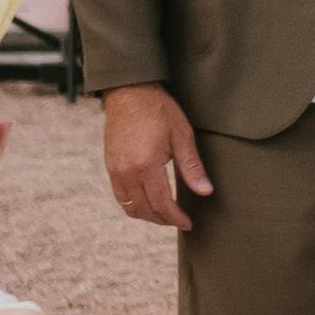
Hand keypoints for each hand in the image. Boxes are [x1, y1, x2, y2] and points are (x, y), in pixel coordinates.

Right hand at [103, 82, 212, 230]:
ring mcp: (115, 170)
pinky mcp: (110, 166)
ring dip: (148, 215)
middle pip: (144, 210)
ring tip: (166, 213)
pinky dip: (135, 205)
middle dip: (163, 220)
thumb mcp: (182, 136)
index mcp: (146, 165)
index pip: (161, 204)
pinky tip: (149, 201)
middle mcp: (126, 172)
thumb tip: (205, 192)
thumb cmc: (158, 110)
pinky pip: (120, 196)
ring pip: (130, 207)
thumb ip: (192, 167)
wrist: (129, 91)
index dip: (176, 218)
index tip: (188, 223)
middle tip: (180, 220)